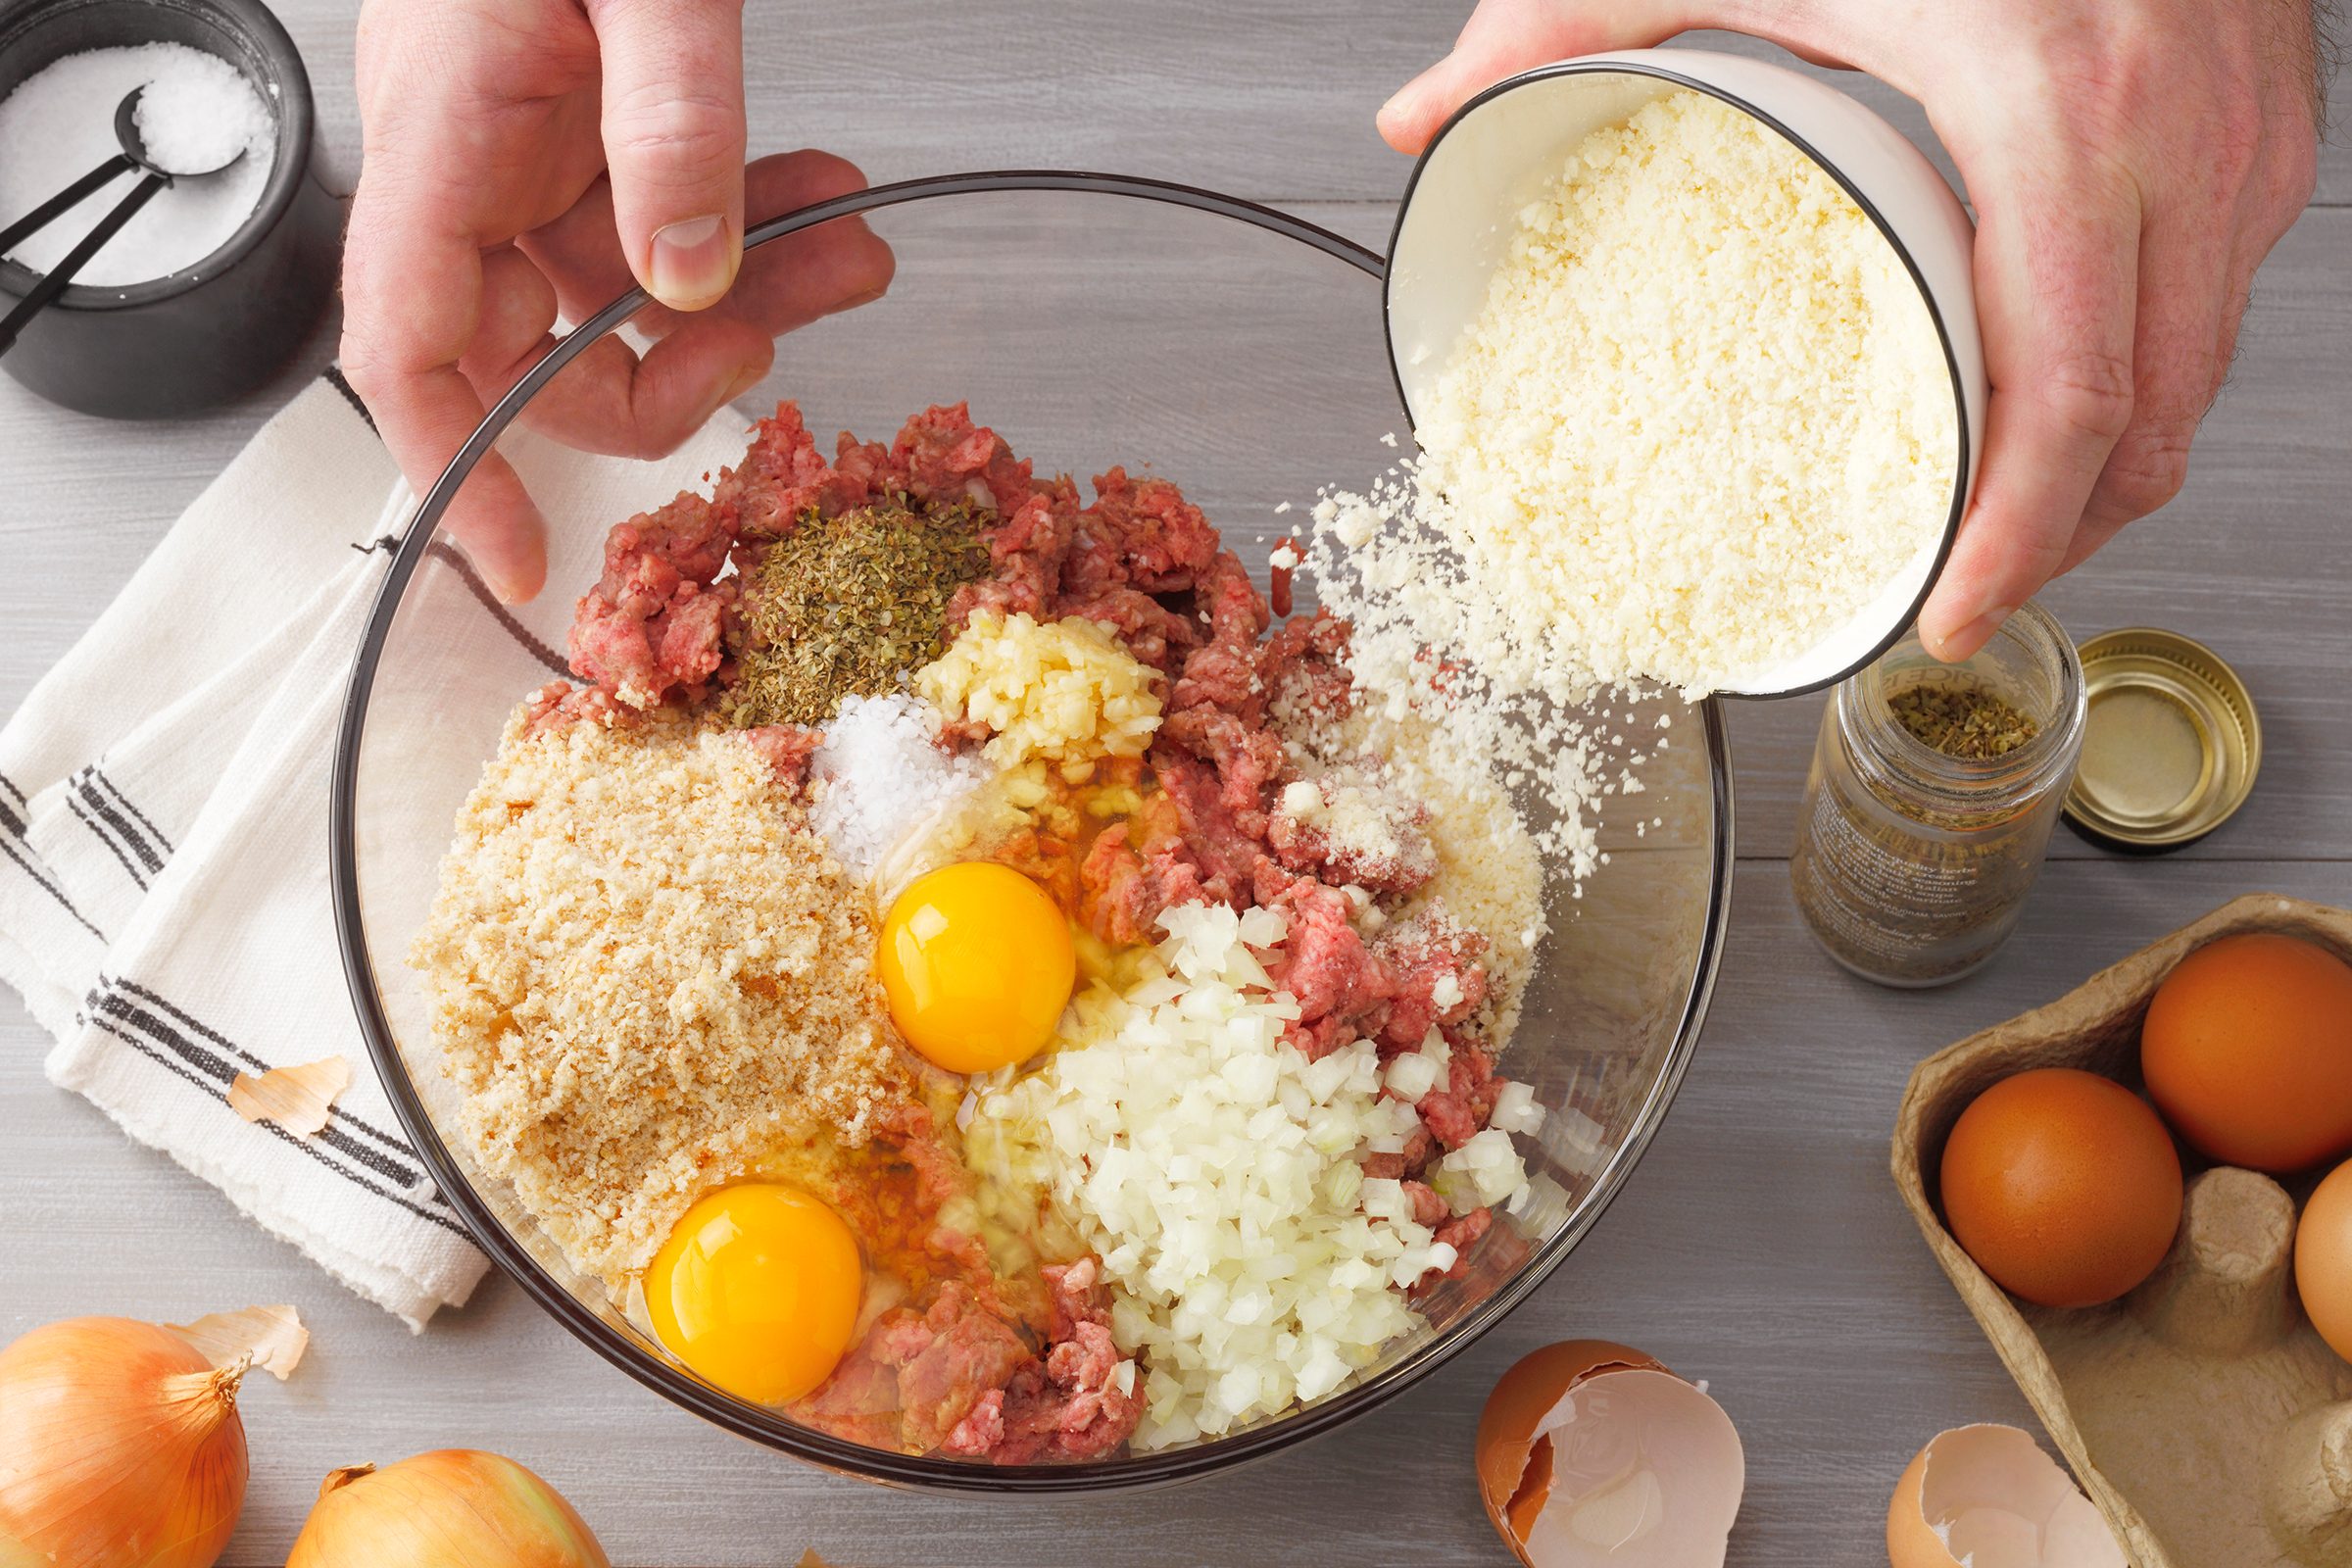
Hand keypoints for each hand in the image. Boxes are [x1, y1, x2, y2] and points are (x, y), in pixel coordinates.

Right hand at [341, 0, 894, 600]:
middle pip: (536, 345)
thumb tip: (694, 280)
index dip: (453, 471)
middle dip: (677, 367)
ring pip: (620, 287)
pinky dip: (745, 221)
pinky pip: (658, 218)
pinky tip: (817, 192)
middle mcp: (467, 153)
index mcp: (443, 128)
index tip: (515, 559)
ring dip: (745, 289)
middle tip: (792, 340)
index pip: (410, 347)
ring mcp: (524, 140)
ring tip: (848, 246)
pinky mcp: (582, 119)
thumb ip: (673, 126)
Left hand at [1379, 0, 2323, 660]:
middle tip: (1962, 588)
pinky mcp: (2268, 122)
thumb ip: (1561, 17)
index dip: (2019, 535)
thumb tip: (1422, 115)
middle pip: (2153, 421)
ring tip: (2002, 518)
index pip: (2068, 394)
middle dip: (2061, 535)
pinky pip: (2224, 295)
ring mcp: (2244, 134)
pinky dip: (2148, 371)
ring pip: (2204, 372)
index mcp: (2051, 109)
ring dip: (2110, 469)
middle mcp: (2178, 138)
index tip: (1953, 606)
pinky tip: (2062, 390)